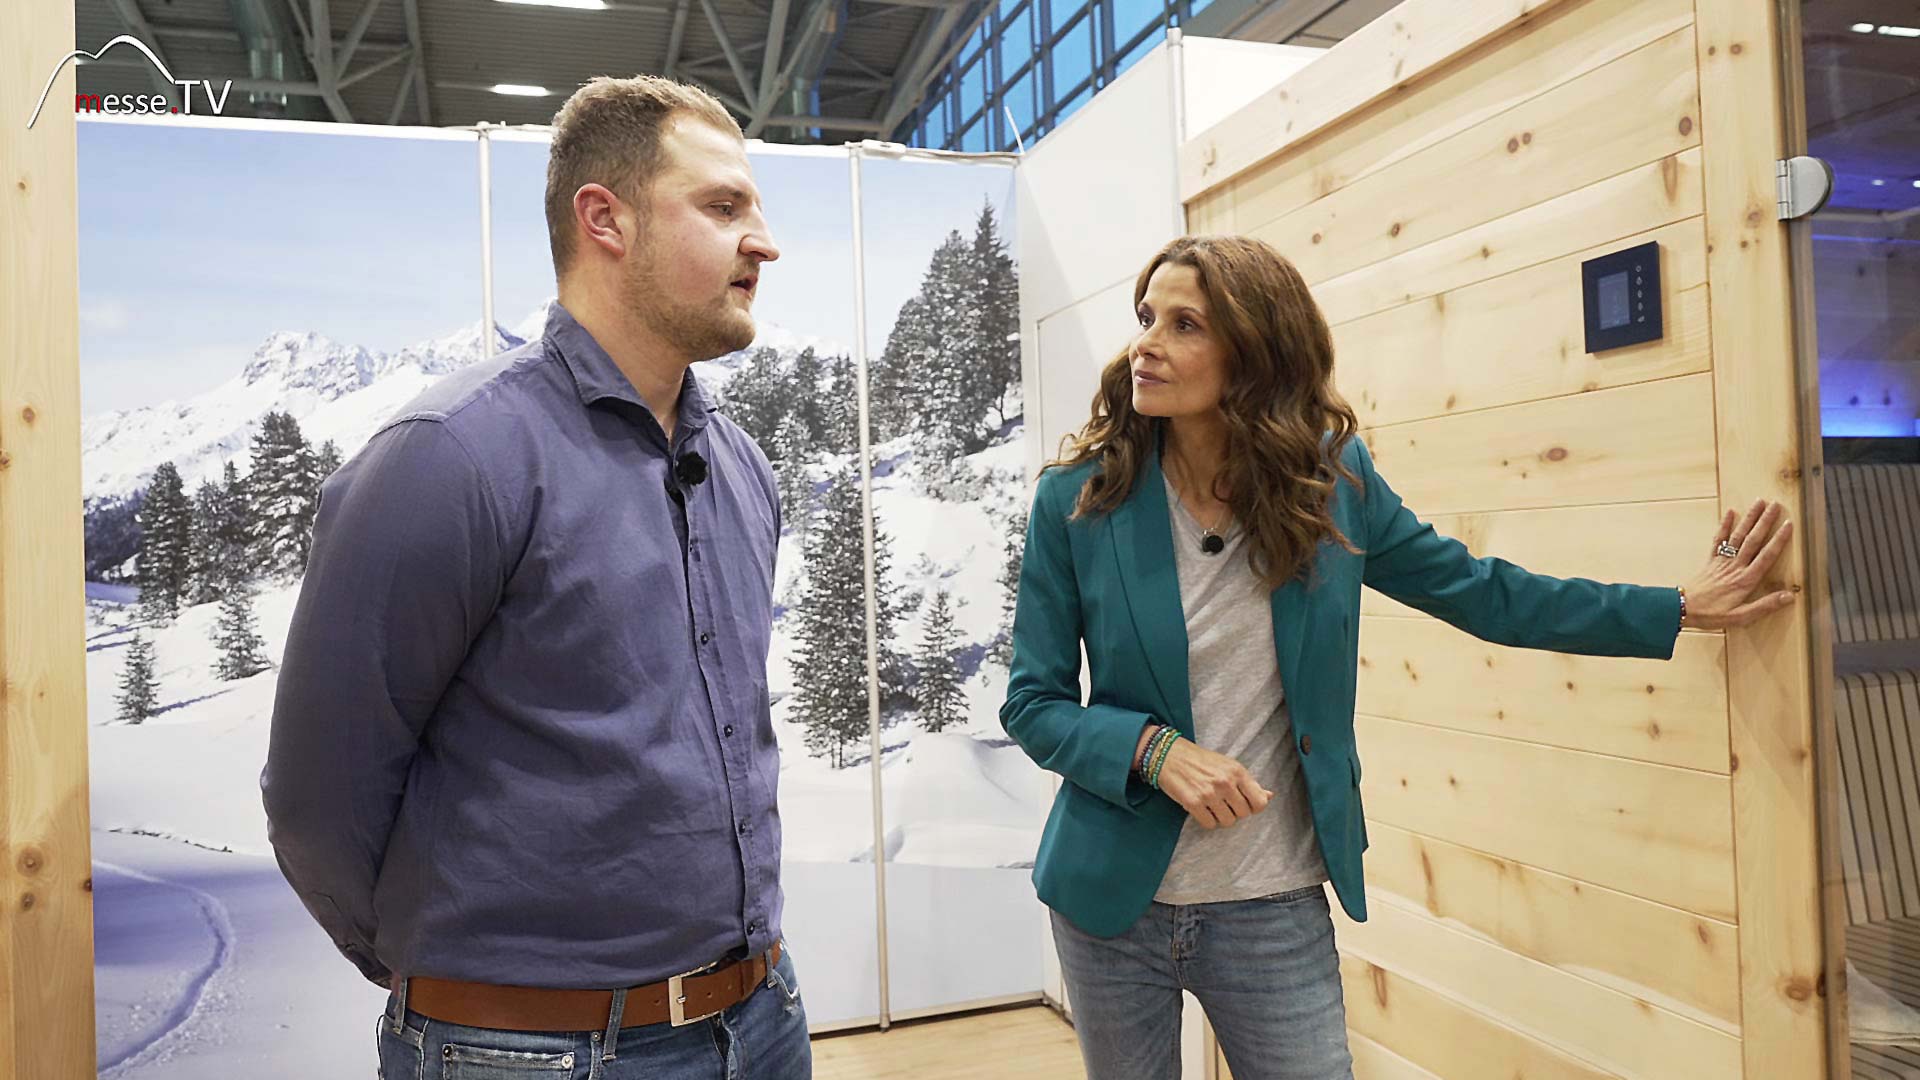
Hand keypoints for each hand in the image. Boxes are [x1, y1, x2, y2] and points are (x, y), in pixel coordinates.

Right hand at [1151, 737, 1272, 828]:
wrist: (1170, 755)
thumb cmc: (1201, 760)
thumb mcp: (1228, 765)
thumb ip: (1249, 783)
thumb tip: (1270, 796)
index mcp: (1237, 771)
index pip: (1260, 802)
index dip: (1253, 807)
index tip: (1244, 803)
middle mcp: (1225, 782)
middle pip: (1243, 814)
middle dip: (1234, 811)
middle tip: (1223, 802)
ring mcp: (1209, 794)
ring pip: (1227, 822)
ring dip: (1220, 817)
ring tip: (1211, 805)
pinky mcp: (1193, 803)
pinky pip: (1209, 824)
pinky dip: (1206, 820)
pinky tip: (1201, 808)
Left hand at [1682, 498, 1798, 629]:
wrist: (1683, 608)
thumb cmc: (1712, 614)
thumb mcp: (1741, 617)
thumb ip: (1765, 605)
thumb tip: (1790, 596)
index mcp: (1745, 580)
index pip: (1766, 556)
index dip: (1778, 540)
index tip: (1788, 524)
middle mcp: (1735, 566)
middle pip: (1753, 540)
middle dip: (1765, 521)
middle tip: (1776, 505)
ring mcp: (1722, 561)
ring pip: (1738, 536)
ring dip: (1749, 518)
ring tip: (1759, 502)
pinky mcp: (1711, 560)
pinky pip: (1718, 540)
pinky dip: (1724, 525)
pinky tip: (1731, 512)